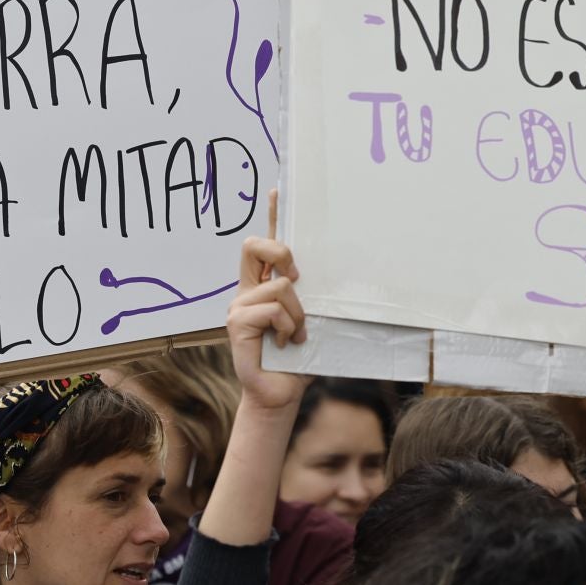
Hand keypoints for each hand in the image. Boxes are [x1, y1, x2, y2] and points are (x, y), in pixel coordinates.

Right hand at [228, 191, 309, 412]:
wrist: (281, 395)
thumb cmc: (299, 360)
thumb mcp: (314, 322)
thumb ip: (316, 299)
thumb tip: (350, 277)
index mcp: (264, 285)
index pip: (264, 243)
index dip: (271, 215)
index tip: (279, 189)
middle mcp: (247, 290)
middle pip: (254, 245)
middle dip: (281, 251)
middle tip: (299, 277)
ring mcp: (238, 305)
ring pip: (278, 286)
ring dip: (298, 314)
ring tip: (296, 336)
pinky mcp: (235, 323)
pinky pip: (271, 309)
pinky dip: (287, 327)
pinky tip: (285, 344)